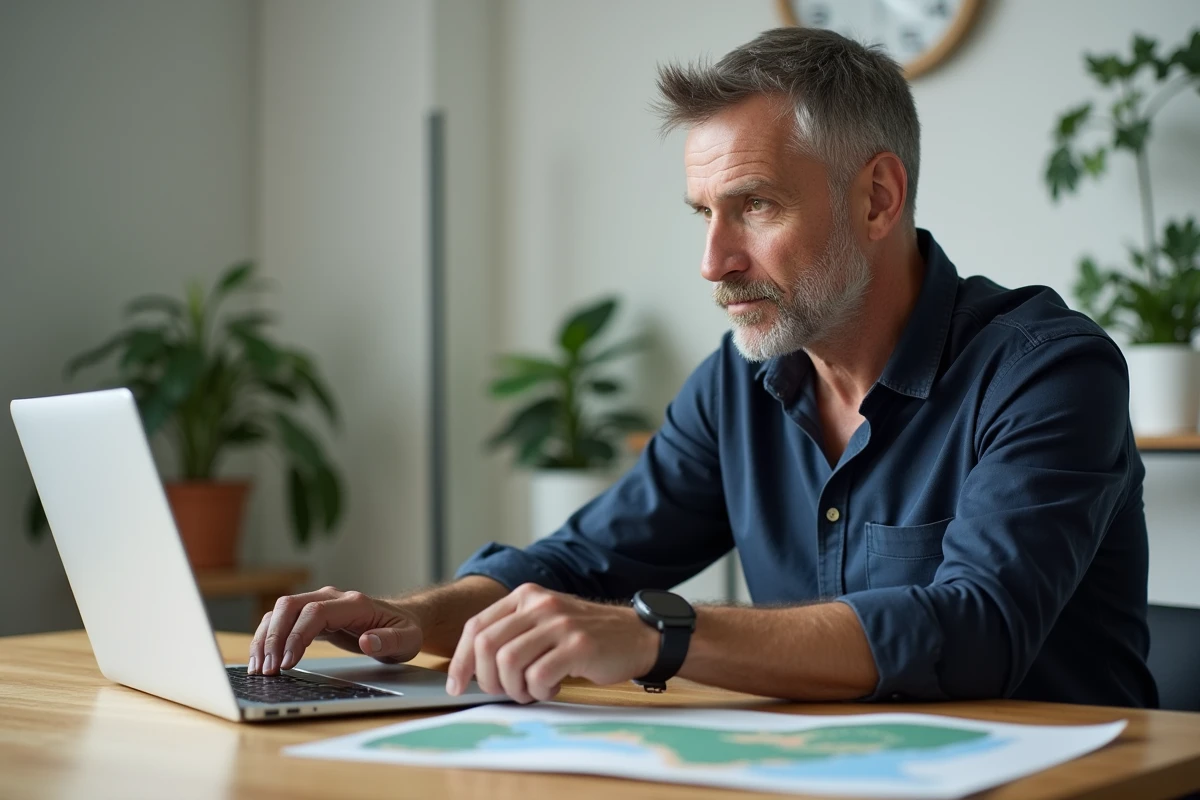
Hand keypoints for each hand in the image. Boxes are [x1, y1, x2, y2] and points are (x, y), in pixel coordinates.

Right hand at [248, 586, 422, 674]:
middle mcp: (333, 598)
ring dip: (265, 637)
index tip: (287, 663)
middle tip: (267, 670)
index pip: (316, 612)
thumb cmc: (404, 631)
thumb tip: (368, 641)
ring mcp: (320, 604)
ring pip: (281, 611)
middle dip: (273, 637)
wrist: (401, 620)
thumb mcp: (407, 640)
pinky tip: (261, 659)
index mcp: (355, 603)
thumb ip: (390, 641)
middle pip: (290, 606)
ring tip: (259, 668)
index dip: (297, 635)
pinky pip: (282, 620)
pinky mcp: (312, 615)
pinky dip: (268, 637)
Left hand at [446, 583, 658, 703]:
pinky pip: (539, 676)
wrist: (637, 635)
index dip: (461, 660)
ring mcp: (560, 623)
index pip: (477, 626)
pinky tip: (553, 688)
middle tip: (502, 692)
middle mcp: (540, 604)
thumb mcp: (545, 621)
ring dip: (514, 688)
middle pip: (488, 645)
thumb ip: (513, 633)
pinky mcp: (578, 645)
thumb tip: (472, 665)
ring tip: (531, 691)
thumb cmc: (586, 635)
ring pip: (509, 662)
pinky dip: (539, 691)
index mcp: (526, 595)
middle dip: (487, 679)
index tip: (457, 685)